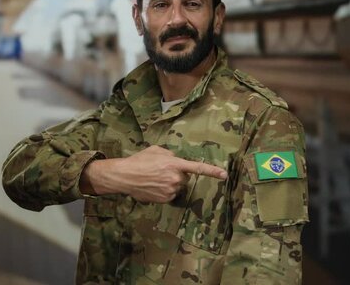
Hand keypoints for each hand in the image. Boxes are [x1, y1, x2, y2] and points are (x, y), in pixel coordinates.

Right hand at [82, 145, 226, 202]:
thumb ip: (171, 154)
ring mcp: (170, 190)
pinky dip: (164, 191)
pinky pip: (171, 195)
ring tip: (155, 178)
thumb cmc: (140, 160)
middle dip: (178, 175)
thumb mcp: (156, 150)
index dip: (212, 172)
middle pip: (185, 178)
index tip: (224, 175)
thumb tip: (175, 160)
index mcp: (175, 164)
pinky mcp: (164, 199)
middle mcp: (175, 178)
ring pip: (178, 187)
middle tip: (162, 171)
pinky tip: (153, 186)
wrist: (125, 176)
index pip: (197, 168)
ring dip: (171, 183)